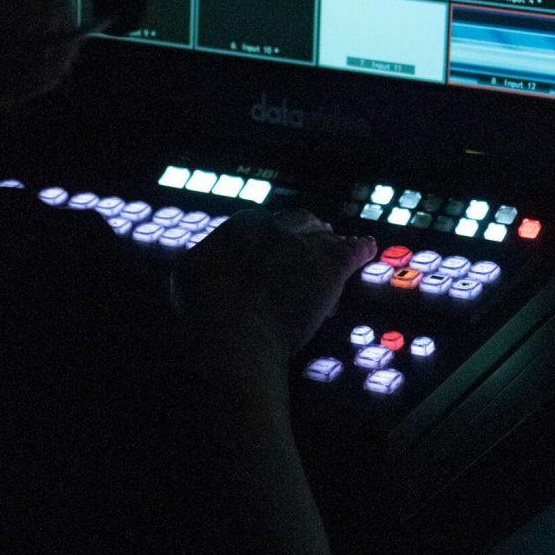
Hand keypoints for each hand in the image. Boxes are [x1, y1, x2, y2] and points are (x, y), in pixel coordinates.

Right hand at [174, 208, 376, 356]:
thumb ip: (202, 261)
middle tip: (310, 242)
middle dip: (304, 231)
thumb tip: (204, 260)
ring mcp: (305, 244)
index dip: (271, 241)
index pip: (264, 225)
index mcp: (241, 225)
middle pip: (297, 222)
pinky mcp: (330, 266)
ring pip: (324, 234)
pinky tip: (368, 247)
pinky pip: (353, 249)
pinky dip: (361, 248)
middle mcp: (275, 227)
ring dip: (329, 239)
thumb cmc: (206, 312)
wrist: (237, 333)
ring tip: (337, 243)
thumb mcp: (186, 277)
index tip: (274, 256)